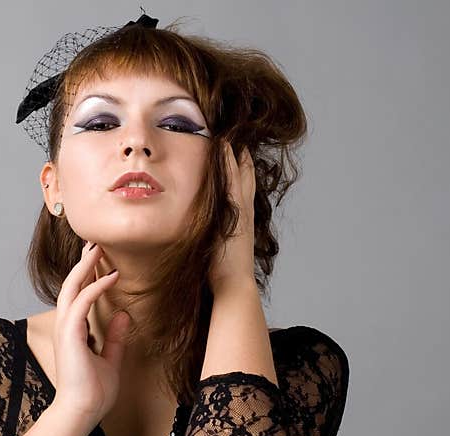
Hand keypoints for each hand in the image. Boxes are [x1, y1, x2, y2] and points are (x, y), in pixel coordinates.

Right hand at [50, 241, 130, 422]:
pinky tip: (111, 276)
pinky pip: (82, 301)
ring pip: (72, 287)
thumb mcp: (111, 359)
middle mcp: (66, 326)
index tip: (99, 260)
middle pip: (71, 285)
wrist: (82, 412)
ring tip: (98, 248)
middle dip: (82, 263)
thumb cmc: (94, 392)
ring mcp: (65, 329)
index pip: (77, 296)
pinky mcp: (70, 334)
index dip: (87, 276)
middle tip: (94, 243)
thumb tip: (123, 315)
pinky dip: (96, 286)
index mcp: (73, 331)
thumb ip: (115, 338)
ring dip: (85, 266)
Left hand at [208, 140, 256, 293]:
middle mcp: (245, 213)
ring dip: (235, 156)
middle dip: (243, 161)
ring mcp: (241, 210)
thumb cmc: (223, 276)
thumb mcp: (219, 254)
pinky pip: (231, 180)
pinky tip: (224, 147)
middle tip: (239, 142)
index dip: (241, 176)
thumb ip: (213, 243)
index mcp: (241, 223)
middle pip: (246, 180)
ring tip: (229, 136)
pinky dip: (228, 162)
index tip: (237, 160)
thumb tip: (203, 243)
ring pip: (240, 175)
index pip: (242, 194)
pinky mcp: (235, 210)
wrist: (234, 284)